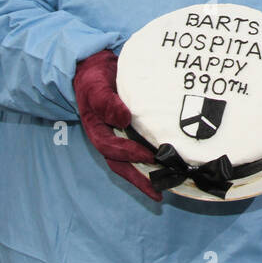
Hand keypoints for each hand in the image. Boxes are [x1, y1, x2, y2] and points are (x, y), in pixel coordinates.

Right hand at [73, 49, 162, 200]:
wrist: (93, 70)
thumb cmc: (94, 79)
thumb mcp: (96, 87)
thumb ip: (106, 101)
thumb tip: (123, 119)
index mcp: (97, 130)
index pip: (111, 148)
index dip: (128, 154)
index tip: (148, 156)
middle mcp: (107, 139)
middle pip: (121, 165)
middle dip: (139, 180)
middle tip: (159, 193)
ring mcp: (117, 138)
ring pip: (130, 164)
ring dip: (146, 177)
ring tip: (167, 187)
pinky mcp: (128, 134)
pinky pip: (138, 153)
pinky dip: (150, 164)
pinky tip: (167, 168)